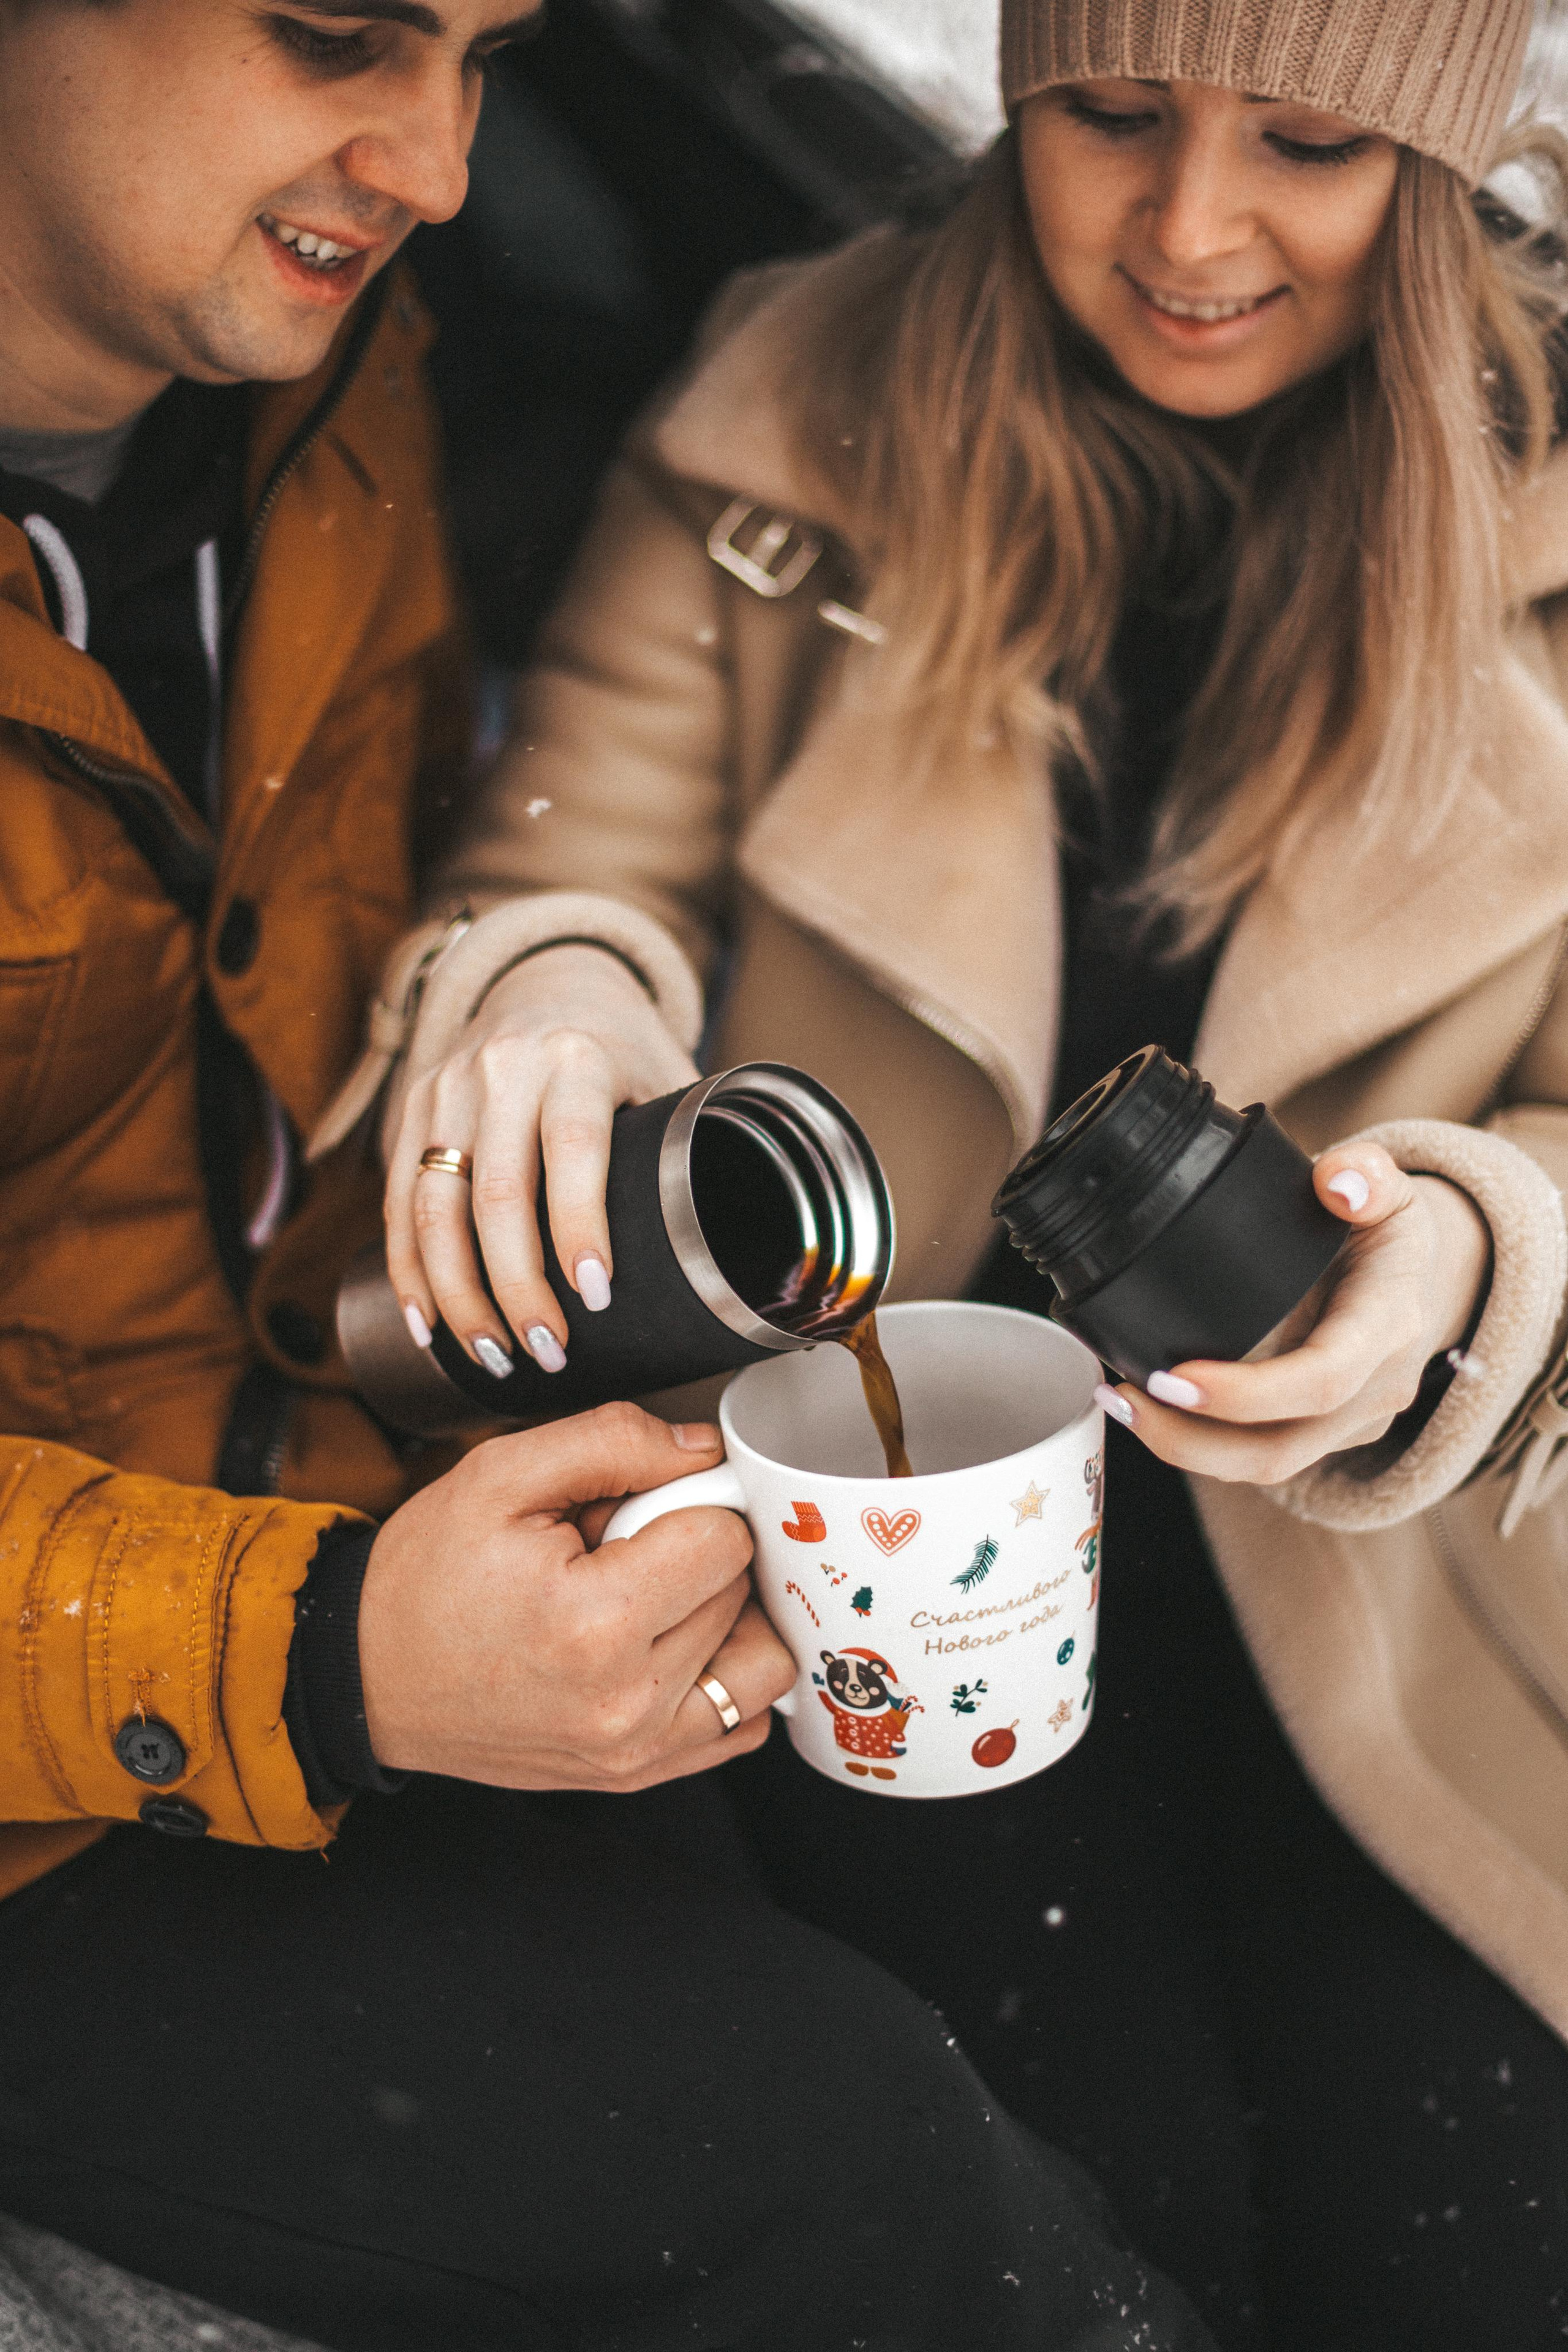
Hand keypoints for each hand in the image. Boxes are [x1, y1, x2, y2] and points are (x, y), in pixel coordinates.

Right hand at [357, 1404, 793, 1788]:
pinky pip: (742, 1722)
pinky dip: (726, 1676)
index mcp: (594, 1623)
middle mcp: (627, 1702)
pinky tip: (671, 1645)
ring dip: (728, 1618)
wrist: (370, 1677)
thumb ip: (613, 1441)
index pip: (724, 1540)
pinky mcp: (637, 1775)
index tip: (638, 1506)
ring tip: (658, 1595)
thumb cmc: (426, 1579)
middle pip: (741, 1594)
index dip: (687, 1503)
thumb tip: (703, 1449)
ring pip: (762, 1661)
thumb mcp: (499, 1476)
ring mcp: (636, 1751)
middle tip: (621, 1551)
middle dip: (695, 1555)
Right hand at [384, 944, 696, 1380]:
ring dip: (459, 1295)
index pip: (573, 1148)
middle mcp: (503, 1069)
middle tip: (546, 1351)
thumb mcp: (668, 1072)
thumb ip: (694, 1142)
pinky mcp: (413, 1111)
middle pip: (497, 1193)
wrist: (547, 979)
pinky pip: (401, 1202)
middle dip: (517, 1287)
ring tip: (492, 1355)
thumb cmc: (622, 1046)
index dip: (580, 1226)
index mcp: (579, 1057)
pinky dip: (411, 1271)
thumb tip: (746, 1237)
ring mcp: (447, 1088)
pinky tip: (427, 1323)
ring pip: (435, 1207)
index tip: (595, 1294)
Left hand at [1094, 1143, 1491, 1485]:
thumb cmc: (1382, 1226)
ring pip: (1265, 1465)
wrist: (1412, 1273)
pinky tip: (1145, 1409)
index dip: (1248, 1393)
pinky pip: (1260, 1456)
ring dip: (1184, 1448)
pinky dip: (1199, 1442)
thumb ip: (1369, 1172)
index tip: (1175, 1375)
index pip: (1322, 1380)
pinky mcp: (1324, 1434)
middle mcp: (1376, 1388)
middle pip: (1281, 1447)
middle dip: (1191, 1436)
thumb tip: (1340, 1182)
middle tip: (1121, 1395)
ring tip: (1117, 1403)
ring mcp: (1351, 1422)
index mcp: (1389, 1325)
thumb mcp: (1389, 1188)